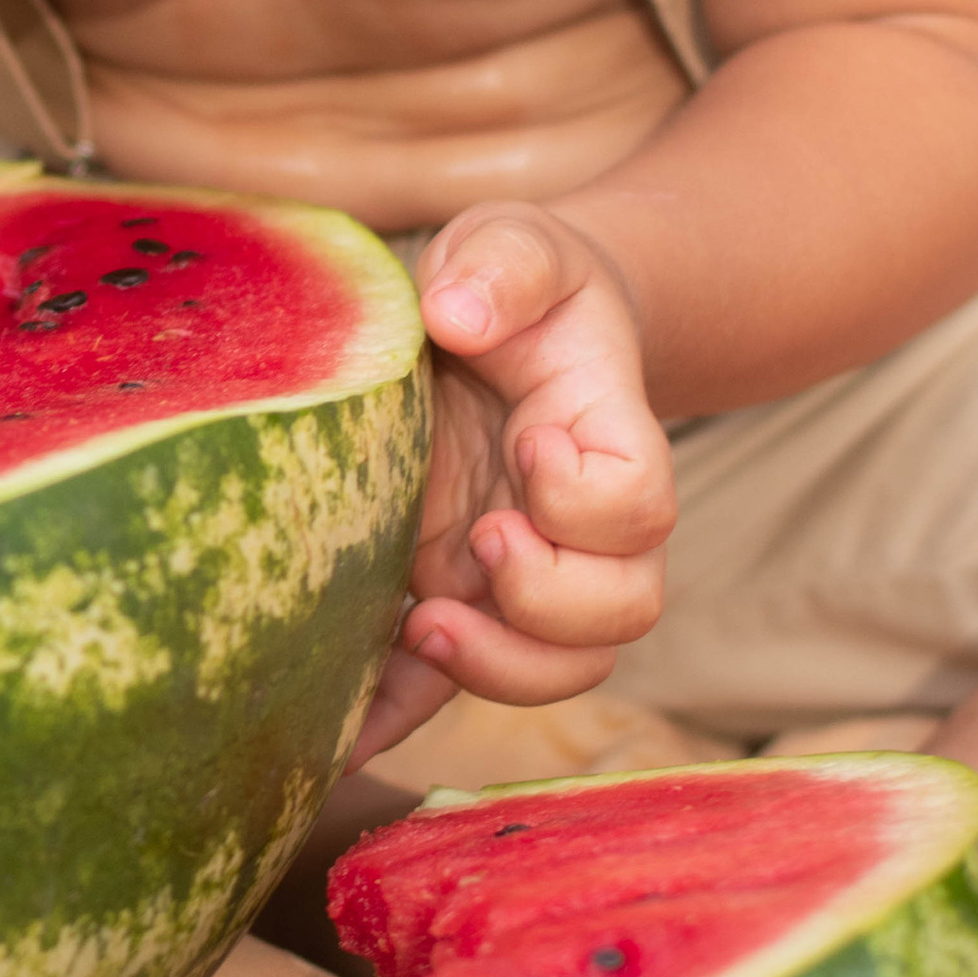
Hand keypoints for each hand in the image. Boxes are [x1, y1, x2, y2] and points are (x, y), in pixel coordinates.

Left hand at [351, 202, 675, 764]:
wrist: (490, 322)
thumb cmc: (512, 282)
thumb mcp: (513, 243)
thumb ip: (501, 263)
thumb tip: (459, 313)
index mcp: (604, 436)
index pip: (642, 502)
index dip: (591, 497)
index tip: (531, 441)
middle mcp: (576, 524)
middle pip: (621, 612)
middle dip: (550, 599)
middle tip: (481, 541)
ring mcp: (515, 569)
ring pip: (558, 665)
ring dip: (496, 667)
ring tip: (420, 623)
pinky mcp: (450, 595)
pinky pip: (439, 688)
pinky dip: (394, 716)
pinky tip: (335, 734)